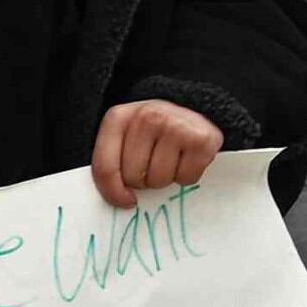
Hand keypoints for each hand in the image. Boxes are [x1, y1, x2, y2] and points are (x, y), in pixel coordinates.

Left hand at [90, 99, 226, 208]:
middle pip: (134, 177)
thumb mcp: (125, 136)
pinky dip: (187, 175)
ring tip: (170, 159)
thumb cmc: (154, 128)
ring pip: (159, 180)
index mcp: (119, 118)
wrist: (194, 106)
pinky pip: (186, 179)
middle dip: (143, 179)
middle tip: (152, 164)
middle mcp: (146, 117)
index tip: (125, 200)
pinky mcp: (201, 139)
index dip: (113, 192)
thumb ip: (113, 162)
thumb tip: (119, 200)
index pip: (105, 167)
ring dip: (165, 178)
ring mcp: (175, 126)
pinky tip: (186, 158)